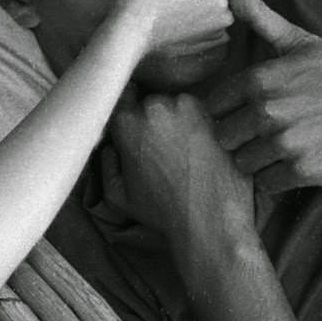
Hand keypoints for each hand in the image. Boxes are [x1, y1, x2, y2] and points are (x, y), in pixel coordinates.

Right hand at [107, 91, 254, 262]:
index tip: (134, 128)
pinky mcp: (216, 115)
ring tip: (184, 151)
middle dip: (153, 119)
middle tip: (160, 146)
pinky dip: (202, 126)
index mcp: (127, 122)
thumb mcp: (117, 194)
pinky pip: (203, 114)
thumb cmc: (163, 211)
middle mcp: (157, 106)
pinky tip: (203, 151)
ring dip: (179, 120)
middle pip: (150, 102)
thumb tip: (111, 144)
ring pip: (178, 106)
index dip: (128, 114)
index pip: (121, 98)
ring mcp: (190, 107)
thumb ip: (106, 161)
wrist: (210, 222)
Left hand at [205, 0, 321, 190]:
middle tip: (266, 130)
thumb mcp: (300, 40)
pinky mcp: (305, 172)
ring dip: (258, 158)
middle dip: (240, 136)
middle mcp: (267, 112)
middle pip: (223, 138)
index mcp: (260, 79)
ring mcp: (285, 144)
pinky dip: (278, 176)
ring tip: (284, 144)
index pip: (212, 106)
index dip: (228, 109)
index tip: (248, 109)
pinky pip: (267, 183)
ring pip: (243, 163)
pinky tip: (298, 159)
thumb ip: (257, 16)